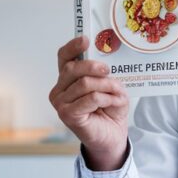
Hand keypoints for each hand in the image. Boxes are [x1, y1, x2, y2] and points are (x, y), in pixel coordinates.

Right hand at [49, 36, 130, 169]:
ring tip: (118, 93)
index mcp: (67, 80)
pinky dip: (106, 99)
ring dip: (106, 86)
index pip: (64, 58)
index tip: (86, 40)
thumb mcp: (110, 87)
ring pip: (84, 83)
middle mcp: (59, 90)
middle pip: (73, 68)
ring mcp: (60, 103)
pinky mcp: (67, 115)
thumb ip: (103, 75)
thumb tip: (104, 66)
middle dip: (94, 68)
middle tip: (108, 71)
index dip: (73, 47)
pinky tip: (113, 103)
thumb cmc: (109, 111)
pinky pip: (90, 98)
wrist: (112, 137)